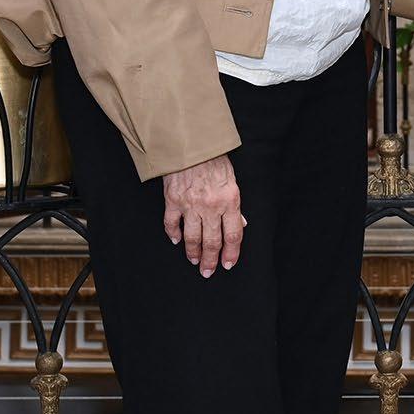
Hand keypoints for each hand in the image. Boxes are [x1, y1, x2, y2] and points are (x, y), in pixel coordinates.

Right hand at [162, 154, 244, 276]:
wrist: (191, 141)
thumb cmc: (213, 158)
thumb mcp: (232, 179)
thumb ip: (235, 204)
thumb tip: (241, 225)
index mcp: (229, 200)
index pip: (233, 235)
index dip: (231, 253)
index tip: (228, 264)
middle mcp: (211, 206)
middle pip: (212, 242)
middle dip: (211, 261)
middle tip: (208, 271)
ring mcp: (190, 204)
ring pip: (192, 238)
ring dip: (193, 253)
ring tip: (194, 260)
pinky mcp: (173, 200)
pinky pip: (172, 224)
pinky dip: (173, 234)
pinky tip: (176, 240)